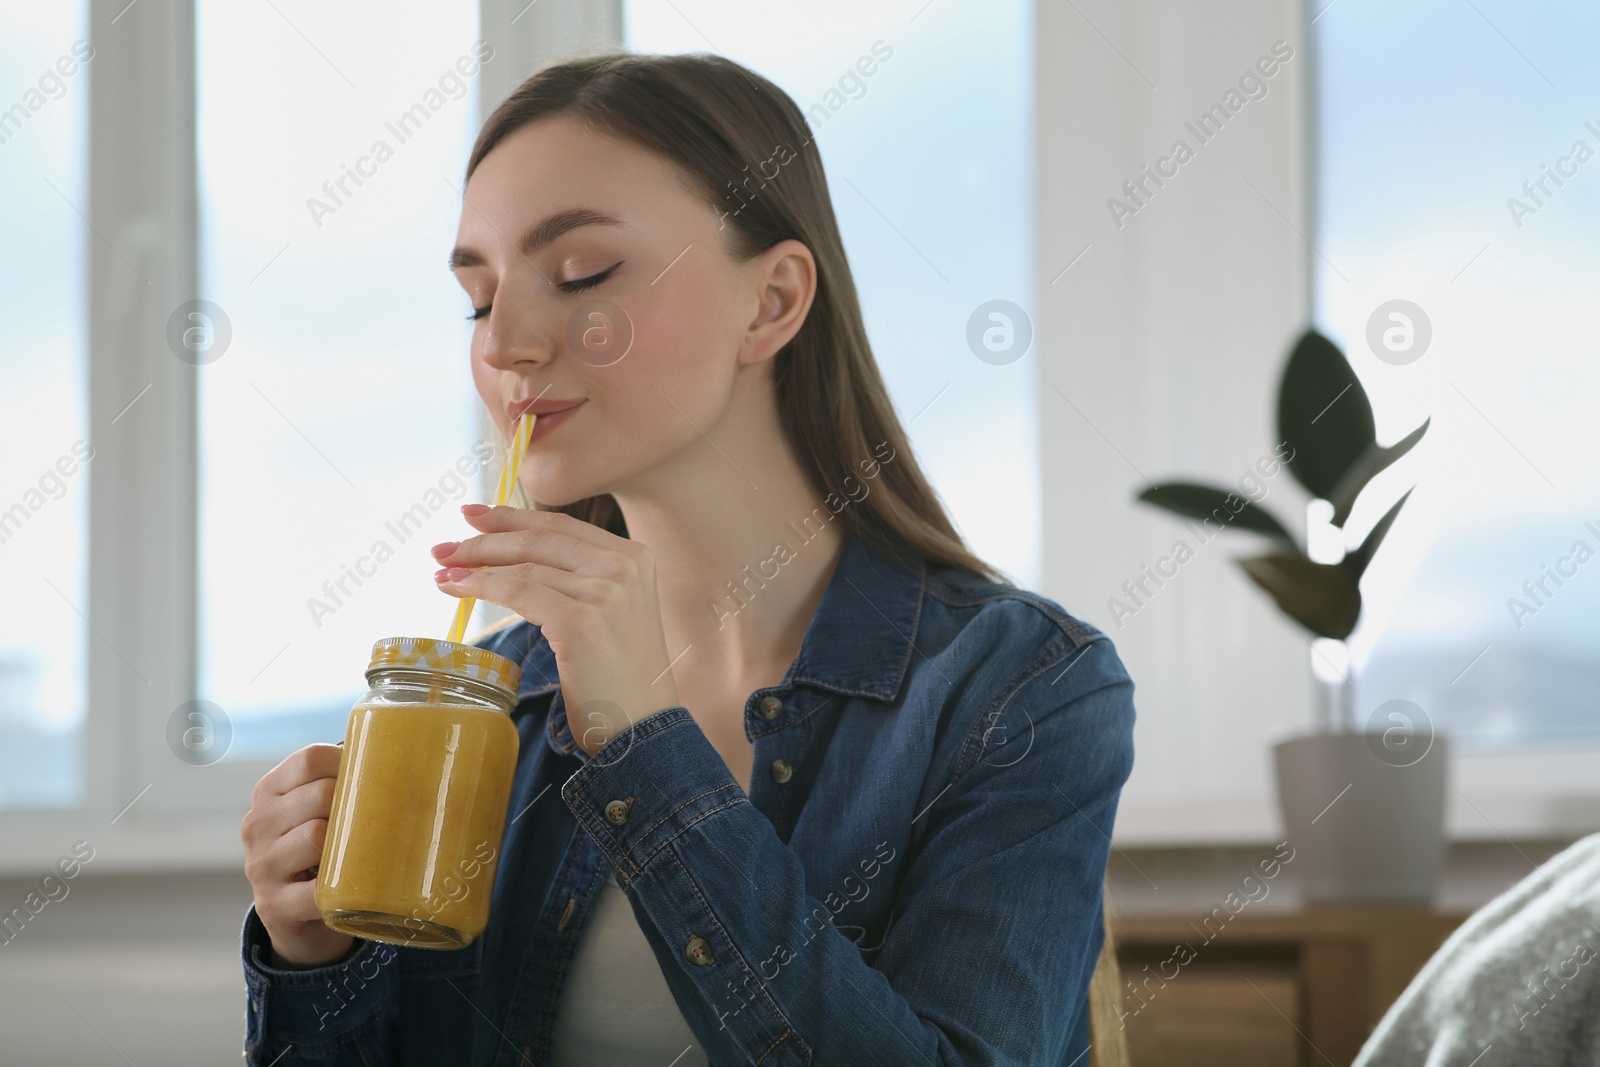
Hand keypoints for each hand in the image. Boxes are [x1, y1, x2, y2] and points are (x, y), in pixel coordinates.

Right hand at [241, 744, 356, 968]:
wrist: (293, 918)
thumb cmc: (319, 851)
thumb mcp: (318, 811)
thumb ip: (343, 782)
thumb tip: (405, 755)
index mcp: (268, 792)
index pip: (310, 759)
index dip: (348, 764)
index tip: (372, 780)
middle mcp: (257, 824)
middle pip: (320, 794)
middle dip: (356, 806)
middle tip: (375, 822)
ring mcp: (261, 866)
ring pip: (317, 836)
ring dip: (349, 847)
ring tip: (361, 854)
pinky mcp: (274, 905)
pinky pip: (317, 889)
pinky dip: (342, 888)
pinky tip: (352, 888)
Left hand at [432, 504, 681, 755]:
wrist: (644, 728)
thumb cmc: (621, 679)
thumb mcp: (613, 612)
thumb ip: (581, 580)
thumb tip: (516, 560)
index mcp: (635, 557)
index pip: (561, 525)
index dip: (512, 517)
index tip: (474, 516)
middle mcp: (624, 566)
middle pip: (539, 538)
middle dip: (484, 539)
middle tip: (443, 548)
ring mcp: (605, 592)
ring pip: (524, 565)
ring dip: (474, 566)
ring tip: (442, 573)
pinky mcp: (582, 621)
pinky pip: (518, 592)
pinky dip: (481, 588)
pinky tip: (457, 590)